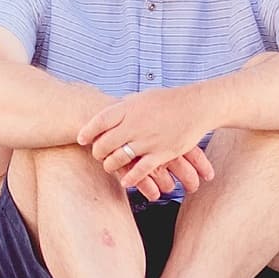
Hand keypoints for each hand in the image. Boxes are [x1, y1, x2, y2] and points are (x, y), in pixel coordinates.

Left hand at [77, 88, 216, 197]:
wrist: (197, 106)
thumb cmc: (169, 100)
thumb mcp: (142, 97)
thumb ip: (125, 106)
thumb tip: (108, 111)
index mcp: (129, 108)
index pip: (99, 121)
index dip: (87, 132)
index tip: (81, 139)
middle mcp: (135, 124)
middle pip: (105, 143)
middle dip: (98, 152)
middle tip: (97, 154)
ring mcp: (148, 140)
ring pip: (119, 159)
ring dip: (111, 165)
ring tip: (110, 166)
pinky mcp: (162, 153)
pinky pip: (141, 171)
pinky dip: (130, 178)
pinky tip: (126, 181)